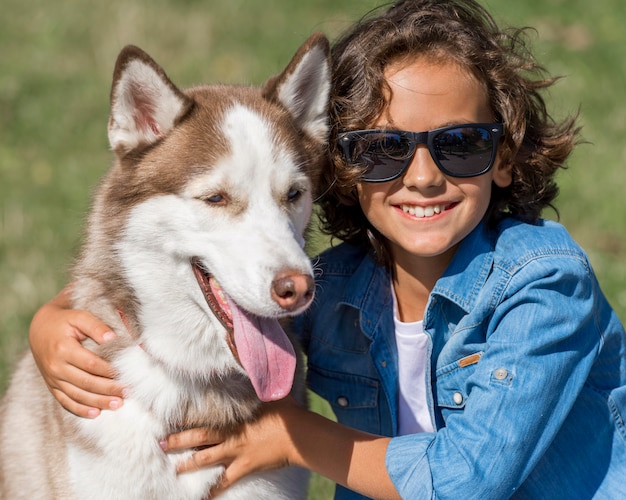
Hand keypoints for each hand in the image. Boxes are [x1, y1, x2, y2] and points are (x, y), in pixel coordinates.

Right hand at [29, 286, 124, 417]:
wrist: (39, 329)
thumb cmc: (64, 321)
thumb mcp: (79, 317)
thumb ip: (96, 326)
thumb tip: (112, 338)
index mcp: (63, 349)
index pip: (90, 364)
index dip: (109, 370)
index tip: (126, 374)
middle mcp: (56, 367)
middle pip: (86, 382)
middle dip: (108, 389)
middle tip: (127, 393)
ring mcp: (53, 379)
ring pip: (77, 395)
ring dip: (98, 402)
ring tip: (117, 404)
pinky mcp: (52, 386)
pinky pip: (65, 401)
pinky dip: (80, 409)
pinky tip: (95, 413)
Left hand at [163, 395, 399, 498]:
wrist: (297, 434)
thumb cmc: (284, 410)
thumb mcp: (268, 388)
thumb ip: (252, 372)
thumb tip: (238, 346)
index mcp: (233, 417)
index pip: (205, 417)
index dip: (186, 419)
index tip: (169, 419)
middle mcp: (230, 435)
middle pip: (198, 439)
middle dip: (178, 441)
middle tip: (161, 444)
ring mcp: (236, 453)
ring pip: (206, 460)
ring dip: (189, 464)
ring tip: (174, 468)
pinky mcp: (244, 467)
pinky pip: (225, 482)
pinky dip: (213, 491)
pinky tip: (203, 498)